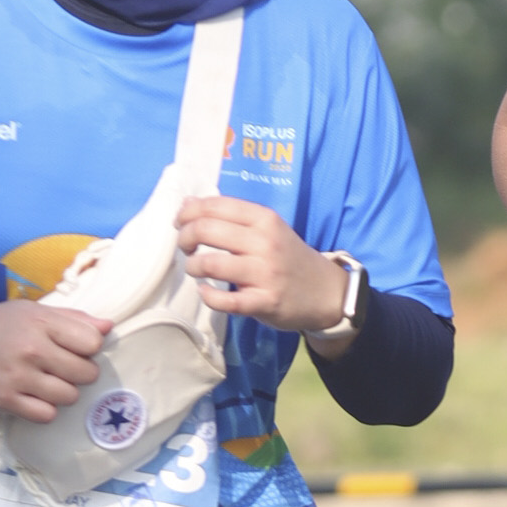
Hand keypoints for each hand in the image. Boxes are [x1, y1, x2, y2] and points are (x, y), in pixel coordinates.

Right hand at [0, 293, 106, 423]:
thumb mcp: (31, 311)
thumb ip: (71, 318)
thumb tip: (108, 327)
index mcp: (41, 321)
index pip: (92, 342)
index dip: (88, 348)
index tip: (74, 349)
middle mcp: (32, 348)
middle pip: (86, 373)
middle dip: (79, 373)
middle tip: (61, 368)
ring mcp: (18, 376)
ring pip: (69, 396)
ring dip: (63, 393)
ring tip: (46, 383)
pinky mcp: (5, 400)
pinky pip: (46, 415)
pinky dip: (44, 409)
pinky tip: (33, 397)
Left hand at [174, 193, 350, 334]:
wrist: (325, 292)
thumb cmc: (288, 257)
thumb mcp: (267, 228)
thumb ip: (231, 216)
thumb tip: (187, 204)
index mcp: (264, 219)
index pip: (215, 206)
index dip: (188, 213)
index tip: (180, 223)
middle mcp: (264, 242)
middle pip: (206, 231)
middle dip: (185, 238)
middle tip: (185, 247)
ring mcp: (265, 273)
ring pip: (211, 264)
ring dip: (193, 267)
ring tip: (194, 269)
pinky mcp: (265, 302)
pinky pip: (225, 300)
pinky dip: (208, 296)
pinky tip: (206, 291)